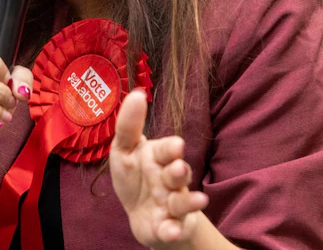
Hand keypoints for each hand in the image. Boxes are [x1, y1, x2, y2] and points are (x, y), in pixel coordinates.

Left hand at [110, 90, 209, 249]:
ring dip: (188, 201)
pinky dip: (174, 230)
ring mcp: (172, 203)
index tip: (176, 145)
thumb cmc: (135, 177)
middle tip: (178, 168)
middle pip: (178, 174)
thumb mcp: (125, 151)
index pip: (167, 150)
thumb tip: (136, 92)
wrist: (141, 215)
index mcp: (159, 158)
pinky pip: (174, 229)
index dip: (170, 149)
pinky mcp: (170, 226)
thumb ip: (129, 125)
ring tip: (198, 201)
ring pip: (182, 202)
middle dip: (179, 172)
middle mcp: (170, 179)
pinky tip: (173, 230)